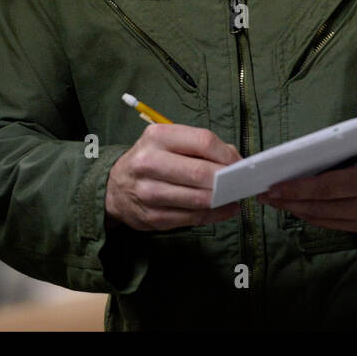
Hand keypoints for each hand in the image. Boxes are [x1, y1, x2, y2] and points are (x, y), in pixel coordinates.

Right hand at [105, 124, 242, 230]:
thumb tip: (236, 160)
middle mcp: (149, 162)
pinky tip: (224, 210)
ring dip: (223, 200)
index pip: (203, 141)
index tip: (241, 164)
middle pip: (200, 172)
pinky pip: (191, 218)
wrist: (114, 187)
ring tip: (236, 197)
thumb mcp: (170, 141)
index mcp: (158, 136)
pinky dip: (214, 215)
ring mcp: (148, 192)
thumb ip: (202, 147)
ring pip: (198, 199)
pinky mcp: (152, 217)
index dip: (227, 154)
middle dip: (227, 180)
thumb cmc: (152, 159)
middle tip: (243, 182)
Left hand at [255, 125, 356, 235]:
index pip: (326, 188)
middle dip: (288, 202)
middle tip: (263, 194)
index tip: (272, 187)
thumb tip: (312, 149)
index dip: (296, 189)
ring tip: (274, 201)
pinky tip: (298, 207)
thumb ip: (348, 142)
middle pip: (319, 208)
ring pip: (323, 219)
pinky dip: (313, 216)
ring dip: (296, 211)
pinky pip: (334, 224)